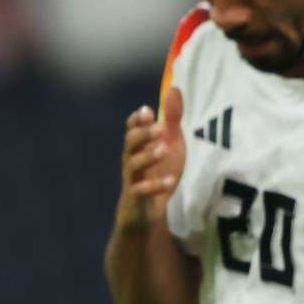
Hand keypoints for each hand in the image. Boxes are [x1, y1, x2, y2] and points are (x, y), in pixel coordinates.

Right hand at [116, 86, 185, 231]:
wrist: (145, 215)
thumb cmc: (157, 174)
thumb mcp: (168, 145)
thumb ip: (170, 119)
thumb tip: (174, 88)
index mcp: (138, 148)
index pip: (131, 129)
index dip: (137, 120)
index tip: (147, 112)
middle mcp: (131, 161)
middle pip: (129, 143)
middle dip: (142, 134)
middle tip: (159, 128)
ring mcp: (132, 181)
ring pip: (133, 165)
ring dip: (147, 156)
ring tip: (163, 150)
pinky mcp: (136, 200)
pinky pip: (140, 191)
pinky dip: (155, 186)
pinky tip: (170, 181)